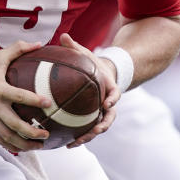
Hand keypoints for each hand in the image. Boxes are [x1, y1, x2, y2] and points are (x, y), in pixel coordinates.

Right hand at [0, 41, 51, 153]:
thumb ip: (19, 48)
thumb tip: (40, 44)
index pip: (18, 96)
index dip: (33, 100)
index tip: (48, 103)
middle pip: (13, 124)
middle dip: (31, 132)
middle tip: (46, 133)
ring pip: (7, 136)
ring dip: (24, 144)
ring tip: (40, 145)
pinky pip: (0, 139)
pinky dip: (13, 146)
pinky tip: (25, 149)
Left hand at [58, 33, 118, 147]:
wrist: (99, 74)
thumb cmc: (92, 63)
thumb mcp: (86, 54)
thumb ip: (75, 47)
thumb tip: (63, 35)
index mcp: (110, 88)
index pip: (115, 95)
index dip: (113, 101)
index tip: (107, 105)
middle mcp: (108, 103)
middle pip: (109, 118)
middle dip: (102, 126)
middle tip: (94, 130)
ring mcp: (101, 113)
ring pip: (98, 128)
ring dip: (88, 136)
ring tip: (74, 143)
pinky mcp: (92, 118)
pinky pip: (87, 129)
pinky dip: (80, 136)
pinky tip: (66, 144)